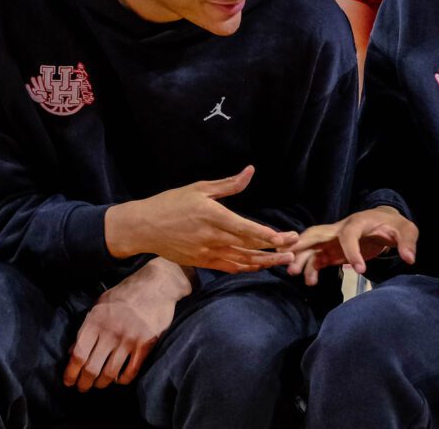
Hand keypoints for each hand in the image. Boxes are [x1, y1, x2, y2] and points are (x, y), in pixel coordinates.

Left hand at [63, 258, 190, 391]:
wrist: (156, 284)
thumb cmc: (125, 294)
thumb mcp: (100, 305)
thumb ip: (86, 327)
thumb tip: (72, 351)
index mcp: (96, 321)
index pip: (78, 355)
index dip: (71, 373)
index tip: (68, 382)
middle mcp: (111, 332)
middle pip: (92, 368)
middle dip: (84, 383)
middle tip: (83, 388)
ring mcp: (129, 339)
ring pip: (110, 373)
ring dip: (102, 383)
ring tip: (99, 385)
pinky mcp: (145, 344)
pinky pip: (131, 371)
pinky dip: (122, 380)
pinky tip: (119, 379)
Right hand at [105, 165, 298, 271]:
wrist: (144, 227)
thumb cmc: (171, 203)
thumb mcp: (200, 188)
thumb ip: (229, 184)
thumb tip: (250, 171)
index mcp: (213, 216)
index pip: (245, 229)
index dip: (267, 235)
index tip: (285, 238)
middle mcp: (212, 237)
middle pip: (248, 246)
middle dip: (274, 248)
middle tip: (295, 246)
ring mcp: (207, 253)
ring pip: (242, 261)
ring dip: (265, 261)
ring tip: (285, 260)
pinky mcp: (202, 262)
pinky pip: (229, 267)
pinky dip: (246, 267)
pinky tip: (259, 265)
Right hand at [287, 206, 417, 283]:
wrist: (384, 222)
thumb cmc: (394, 226)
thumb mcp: (406, 230)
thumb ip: (407, 242)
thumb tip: (409, 258)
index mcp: (358, 222)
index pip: (349, 234)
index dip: (352, 251)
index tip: (361, 270)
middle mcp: (341, 229)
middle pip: (317, 232)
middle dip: (304, 244)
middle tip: (291, 258)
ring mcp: (335, 240)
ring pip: (312, 245)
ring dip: (302, 257)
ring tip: (294, 273)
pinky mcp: (334, 251)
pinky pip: (318, 258)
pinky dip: (312, 268)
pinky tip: (310, 282)